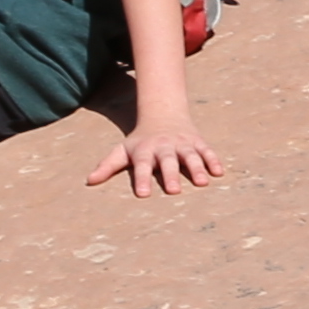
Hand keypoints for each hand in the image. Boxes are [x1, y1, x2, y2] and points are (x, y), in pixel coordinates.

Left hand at [88, 106, 225, 194]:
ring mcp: (182, 143)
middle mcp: (164, 146)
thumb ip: (107, 166)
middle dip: (171, 175)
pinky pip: (206, 151)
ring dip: (196, 168)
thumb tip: (88, 182)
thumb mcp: (123, 150)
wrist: (163, 114)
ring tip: (202, 183)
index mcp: (145, 150)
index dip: (142, 179)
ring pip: (190, 155)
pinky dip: (213, 160)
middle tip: (174, 191)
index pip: (142, 165)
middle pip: (168, 161)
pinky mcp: (197, 142)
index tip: (143, 195)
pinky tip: (219, 172)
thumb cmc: (140, 140)